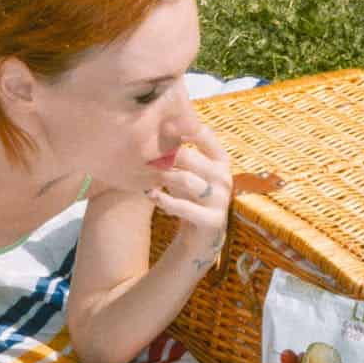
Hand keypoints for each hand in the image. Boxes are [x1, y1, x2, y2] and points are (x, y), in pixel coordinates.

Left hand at [147, 123, 232, 277]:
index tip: (157, 127)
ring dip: (160, 177)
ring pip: (184, 179)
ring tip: (144, 177)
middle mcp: (224, 177)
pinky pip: (183, 207)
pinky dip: (163, 200)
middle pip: (187, 156)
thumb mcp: (186, 171)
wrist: (199, 239)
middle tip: (139, 158)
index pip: (204, 134)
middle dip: (161, 156)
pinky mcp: (212, 221)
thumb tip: (153, 123)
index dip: (180, 127)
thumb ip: (177, 151)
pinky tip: (151, 195)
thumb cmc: (189, 197)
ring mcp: (221, 200)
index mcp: (221, 160)